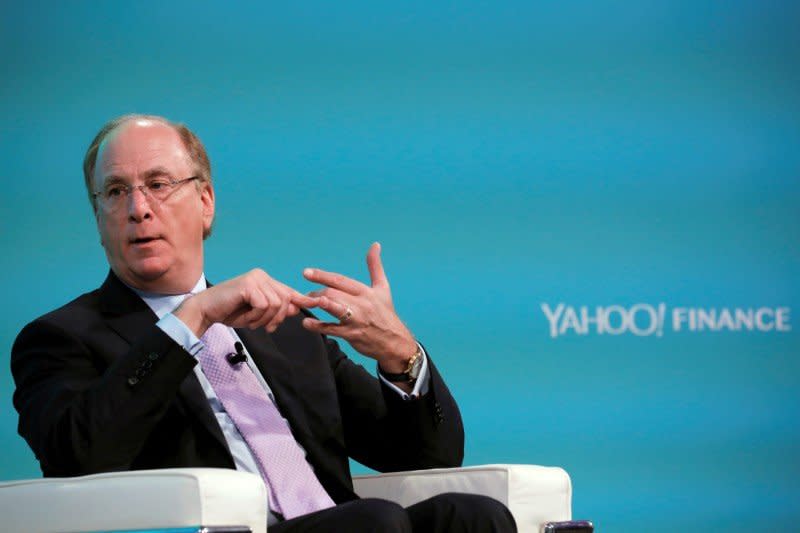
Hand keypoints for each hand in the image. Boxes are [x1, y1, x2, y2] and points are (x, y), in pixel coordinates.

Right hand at [173, 269, 317, 336]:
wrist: (206, 311)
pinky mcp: (248, 285)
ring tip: (251, 321)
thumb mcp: (258, 313)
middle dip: (278, 317)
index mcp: (265, 280)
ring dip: (264, 319)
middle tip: (266, 327)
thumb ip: (276, 309)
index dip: (302, 299)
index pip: (288, 291)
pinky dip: (256, 316)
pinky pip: (264, 305)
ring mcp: (255, 278)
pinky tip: (246, 317)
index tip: (318, 303)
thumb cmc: (231, 312)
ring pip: (276, 304)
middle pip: (286, 299)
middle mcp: (261, 275)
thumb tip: (297, 307)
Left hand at [302, 242, 416, 372]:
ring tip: (304, 302)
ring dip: (317, 304)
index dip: (322, 275)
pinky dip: (318, 326)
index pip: (341, 280)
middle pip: (334, 293)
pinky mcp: (352, 335)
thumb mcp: (383, 288)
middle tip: (306, 296)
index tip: (306, 273)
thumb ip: (375, 266)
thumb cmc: (386, 313)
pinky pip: (332, 329)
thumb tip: (375, 245)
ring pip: (334, 308)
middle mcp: (362, 304)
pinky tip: (307, 323)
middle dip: (316, 292)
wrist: (395, 341)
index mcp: (366, 291)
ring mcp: (356, 320)